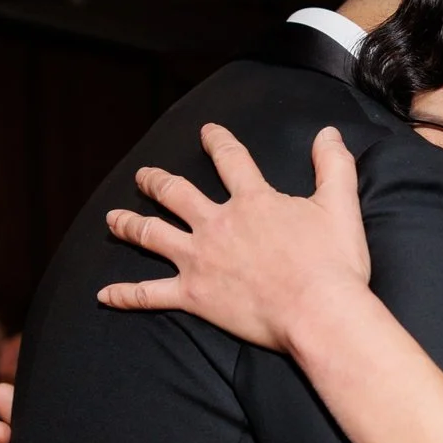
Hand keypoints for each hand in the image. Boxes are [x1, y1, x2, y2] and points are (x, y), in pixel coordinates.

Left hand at [97, 123, 371, 354]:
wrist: (318, 311)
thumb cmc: (332, 263)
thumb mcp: (340, 205)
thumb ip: (333, 165)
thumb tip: (328, 133)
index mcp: (252, 201)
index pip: (231, 160)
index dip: (218, 142)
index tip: (207, 131)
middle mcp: (217, 225)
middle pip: (177, 194)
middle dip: (157, 182)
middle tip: (143, 176)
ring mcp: (200, 261)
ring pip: (153, 235)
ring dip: (129, 224)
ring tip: (111, 218)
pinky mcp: (193, 297)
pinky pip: (150, 295)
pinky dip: (126, 295)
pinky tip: (103, 295)